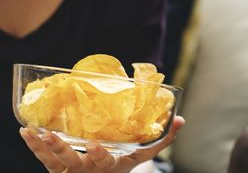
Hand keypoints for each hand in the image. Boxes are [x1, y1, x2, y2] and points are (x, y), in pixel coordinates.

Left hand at [19, 115, 184, 172]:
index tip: (94, 145)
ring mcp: (70, 170)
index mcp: (109, 166)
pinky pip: (43, 159)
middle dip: (63, 150)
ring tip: (35, 132)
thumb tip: (181, 119)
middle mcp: (87, 170)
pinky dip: (34, 146)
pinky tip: (26, 131)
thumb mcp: (142, 154)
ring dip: (44, 146)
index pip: (104, 161)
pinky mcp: (56, 167)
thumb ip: (162, 139)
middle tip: (53, 136)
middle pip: (73, 161)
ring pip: (54, 161)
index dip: (98, 154)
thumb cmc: (122, 163)